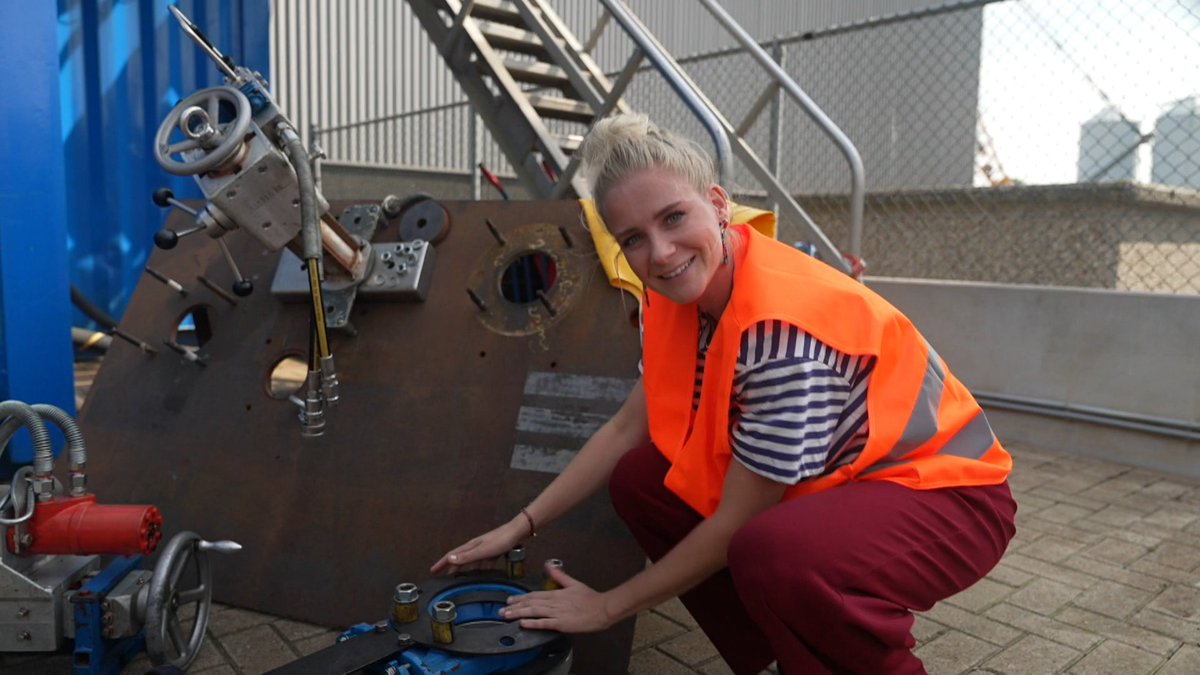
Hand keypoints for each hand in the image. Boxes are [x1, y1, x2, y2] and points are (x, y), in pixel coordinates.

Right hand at [430, 519, 523, 574]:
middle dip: (450, 568)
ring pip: (471, 562)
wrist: (518, 532)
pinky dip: (480, 569)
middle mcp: (476, 547)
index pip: (451, 556)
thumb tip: (450, 560)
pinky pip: (484, 563)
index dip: (441, 563)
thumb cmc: (502, 539)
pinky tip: (483, 575)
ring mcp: (484, 549)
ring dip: (465, 570)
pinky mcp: (493, 552)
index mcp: (471, 546)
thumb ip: (467, 556)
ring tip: (460, 578)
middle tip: (443, 577)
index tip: (433, 570)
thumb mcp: (483, 551)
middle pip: (460, 559)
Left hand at [498, 562, 613, 632]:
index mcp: (555, 593)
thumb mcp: (573, 583)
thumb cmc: (589, 597)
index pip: (534, 595)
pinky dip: (533, 623)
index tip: (509, 599)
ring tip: (507, 615)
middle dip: (514, 606)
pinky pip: (544, 623)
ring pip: (534, 612)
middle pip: (530, 603)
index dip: (520, 597)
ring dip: (518, 613)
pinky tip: (523, 623)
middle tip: (501, 609)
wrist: (602, 609)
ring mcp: (557, 613)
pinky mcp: (562, 624)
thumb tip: (548, 564)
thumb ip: (559, 575)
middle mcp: (553, 603)